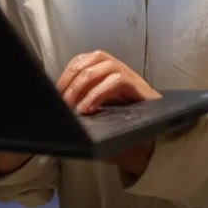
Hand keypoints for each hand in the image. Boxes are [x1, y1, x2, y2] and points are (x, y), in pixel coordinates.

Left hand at [56, 51, 160, 178]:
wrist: (152, 146)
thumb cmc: (121, 131)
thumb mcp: (96, 117)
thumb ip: (81, 108)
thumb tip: (58, 109)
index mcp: (104, 73)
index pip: (81, 60)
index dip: (66, 74)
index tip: (55, 93)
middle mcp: (117, 70)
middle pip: (90, 60)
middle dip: (71, 80)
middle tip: (63, 102)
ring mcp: (130, 77)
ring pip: (103, 66)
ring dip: (83, 85)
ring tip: (74, 107)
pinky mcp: (140, 88)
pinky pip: (117, 80)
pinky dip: (99, 93)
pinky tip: (89, 108)